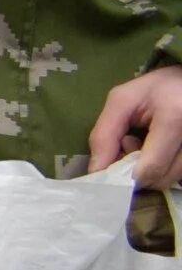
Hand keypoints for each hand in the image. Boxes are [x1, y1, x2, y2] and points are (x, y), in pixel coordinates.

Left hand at [90, 69, 181, 187]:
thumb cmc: (157, 88)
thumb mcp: (122, 100)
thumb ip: (105, 134)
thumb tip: (96, 171)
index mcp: (174, 120)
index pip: (150, 167)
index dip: (125, 173)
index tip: (111, 159)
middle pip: (160, 178)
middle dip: (135, 170)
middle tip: (129, 142)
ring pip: (169, 180)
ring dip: (149, 169)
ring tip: (146, 143)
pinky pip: (179, 176)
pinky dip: (163, 169)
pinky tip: (160, 149)